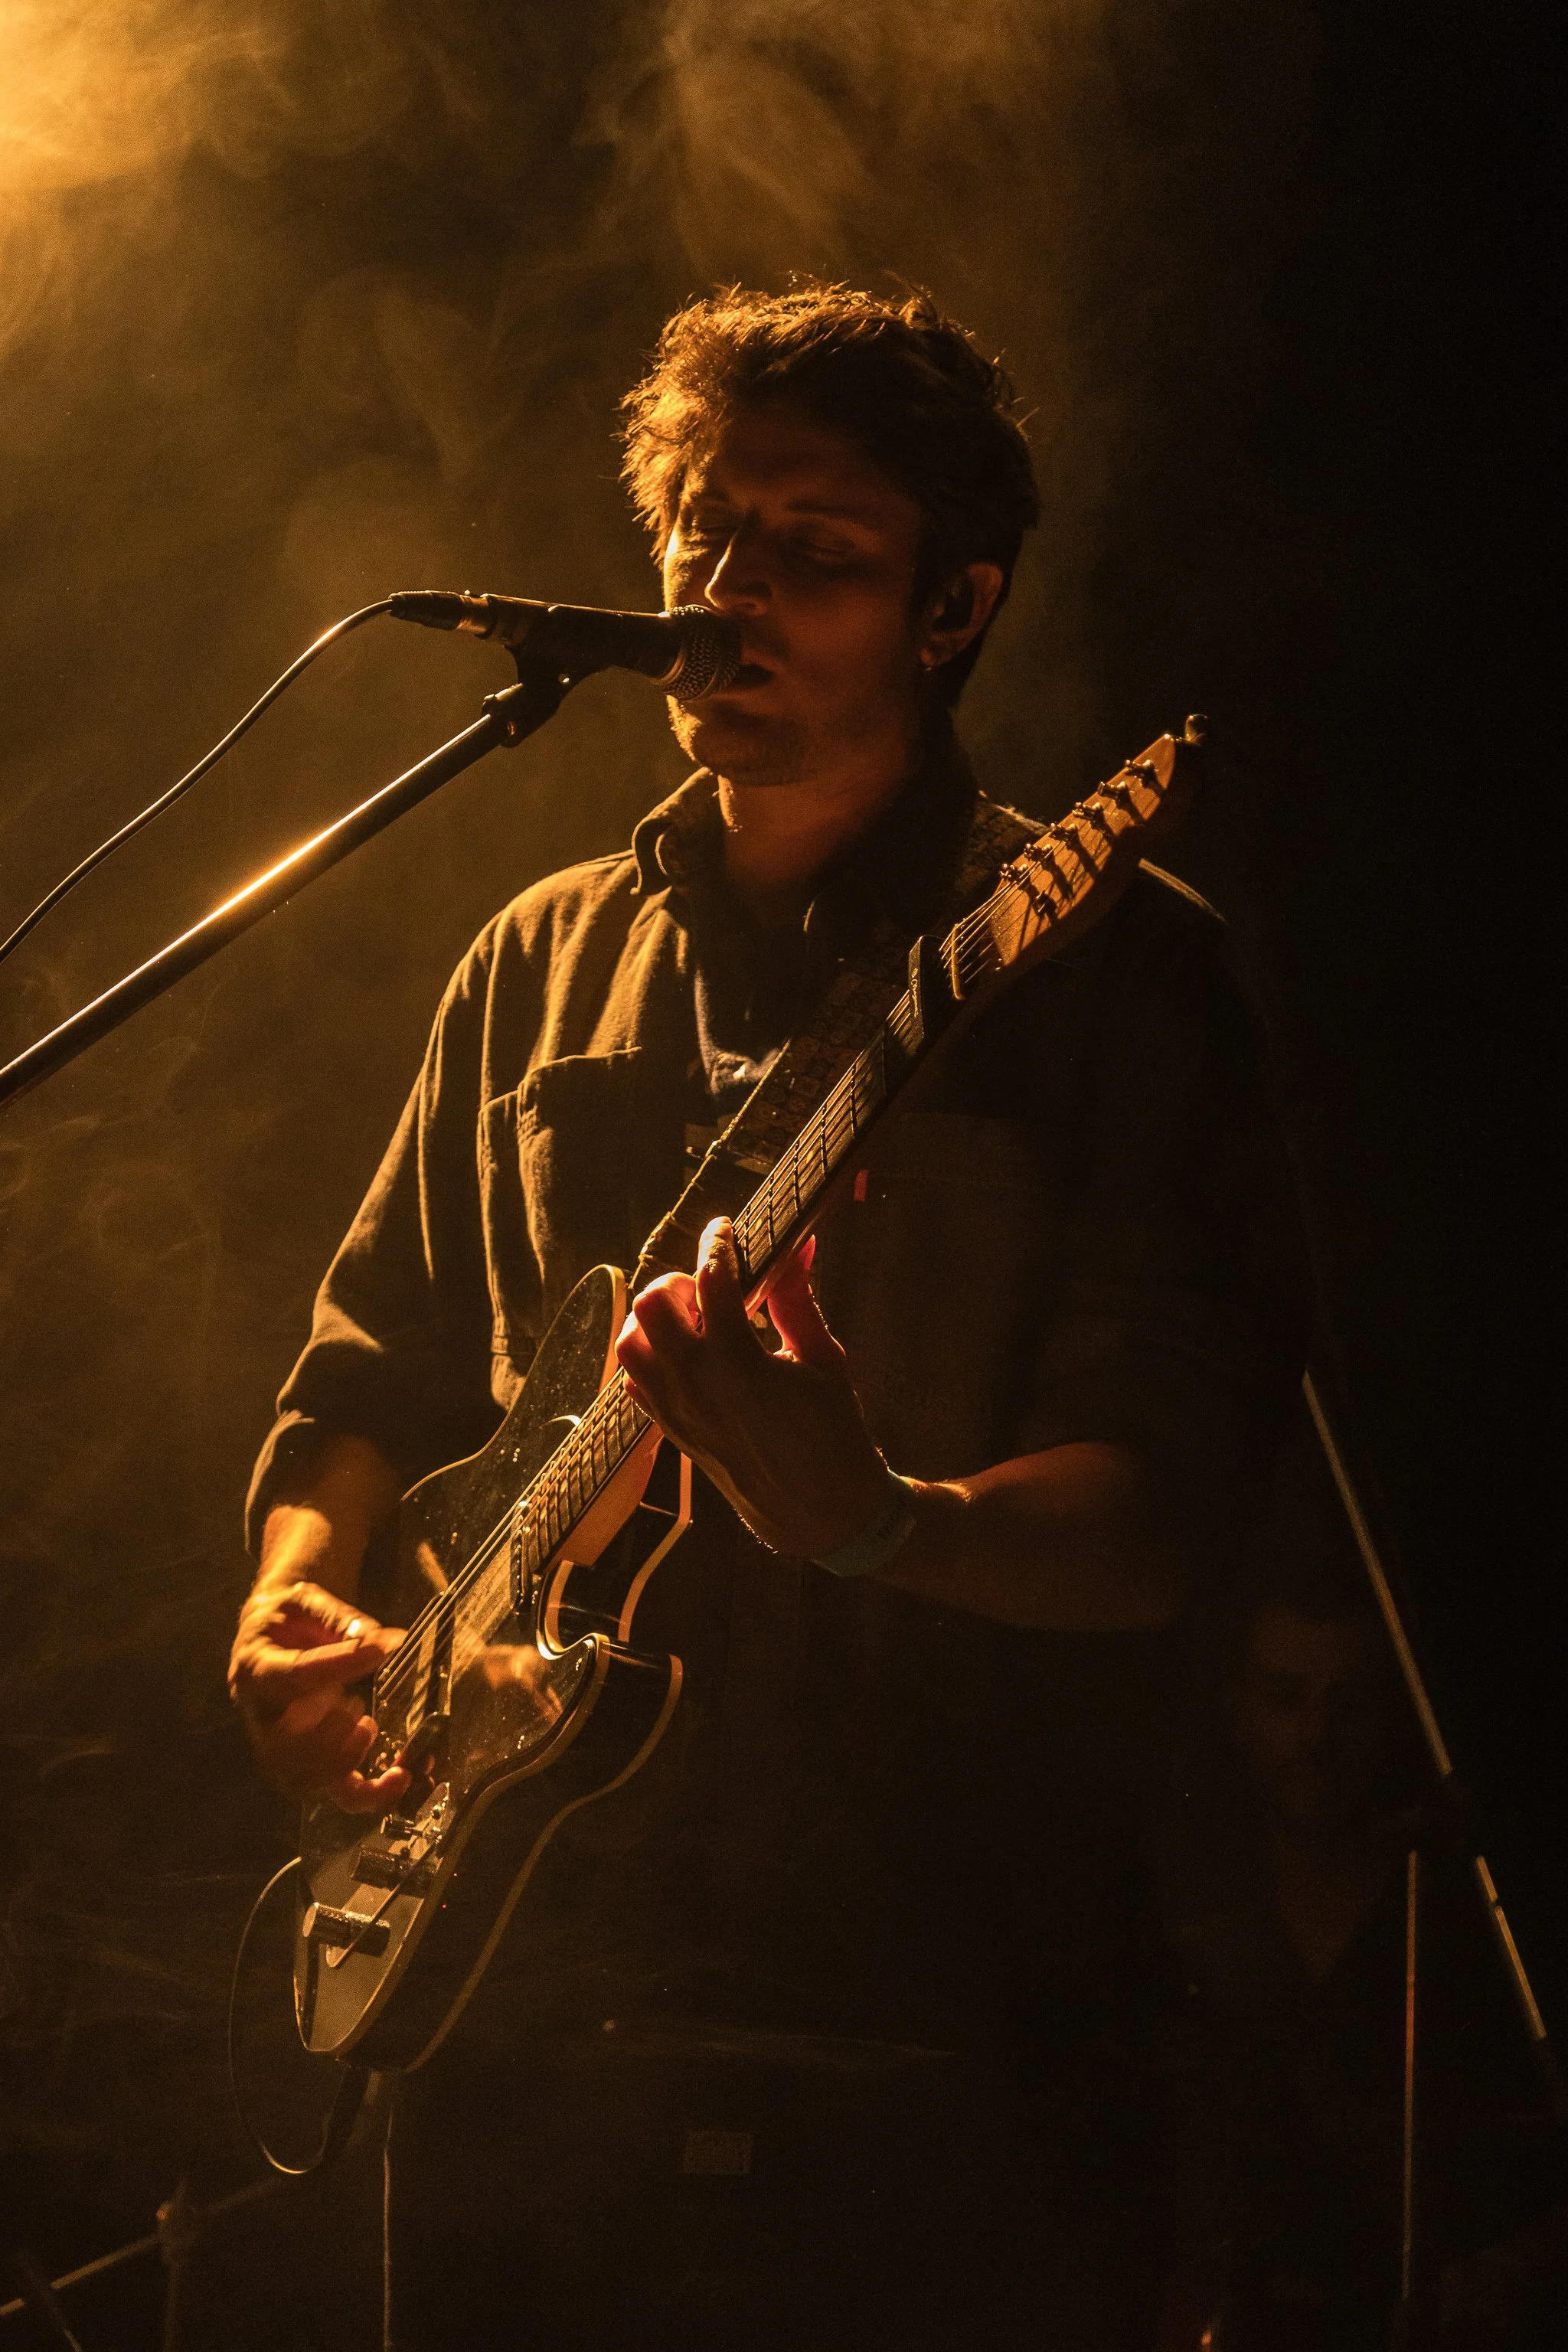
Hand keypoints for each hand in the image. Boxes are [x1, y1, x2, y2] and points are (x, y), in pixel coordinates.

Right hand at [229, 1579, 410, 1812]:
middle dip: (331, 1730)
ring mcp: (280, 1747)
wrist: (269, 1636)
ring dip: (345, 1761)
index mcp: (255, 1669)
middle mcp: (260, 1717)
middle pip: (285, 1748)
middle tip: (358, 1704)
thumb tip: (381, 1640)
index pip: (294, 1676)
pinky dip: (368, 1794)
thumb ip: (339, 1619)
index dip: (339, 1665)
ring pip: (305, 1779)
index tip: (382, 1647)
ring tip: (367, 1725)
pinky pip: (332, 1793)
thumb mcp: (306, 1602)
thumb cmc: (287, 1619)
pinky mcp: (306, 1764)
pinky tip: (398, 1777)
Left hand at [614, 1218, 888, 1557]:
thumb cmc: (832, 1431)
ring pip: (630, 1342)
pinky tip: (684, 1354)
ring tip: (694, 1321)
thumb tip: (800, 1245)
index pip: (711, 1279)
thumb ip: (798, 1299)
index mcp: (739, 1361)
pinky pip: (635, 1380)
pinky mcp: (671, 1430)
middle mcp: (697, 1383)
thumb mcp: (822, 1359)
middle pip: (650, 1304)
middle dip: (677, 1282)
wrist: (817, 1508)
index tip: (725, 1228)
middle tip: (710, 1288)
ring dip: (654, 1320)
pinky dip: (649, 1357)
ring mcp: (677, 1409)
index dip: (717, 1243)